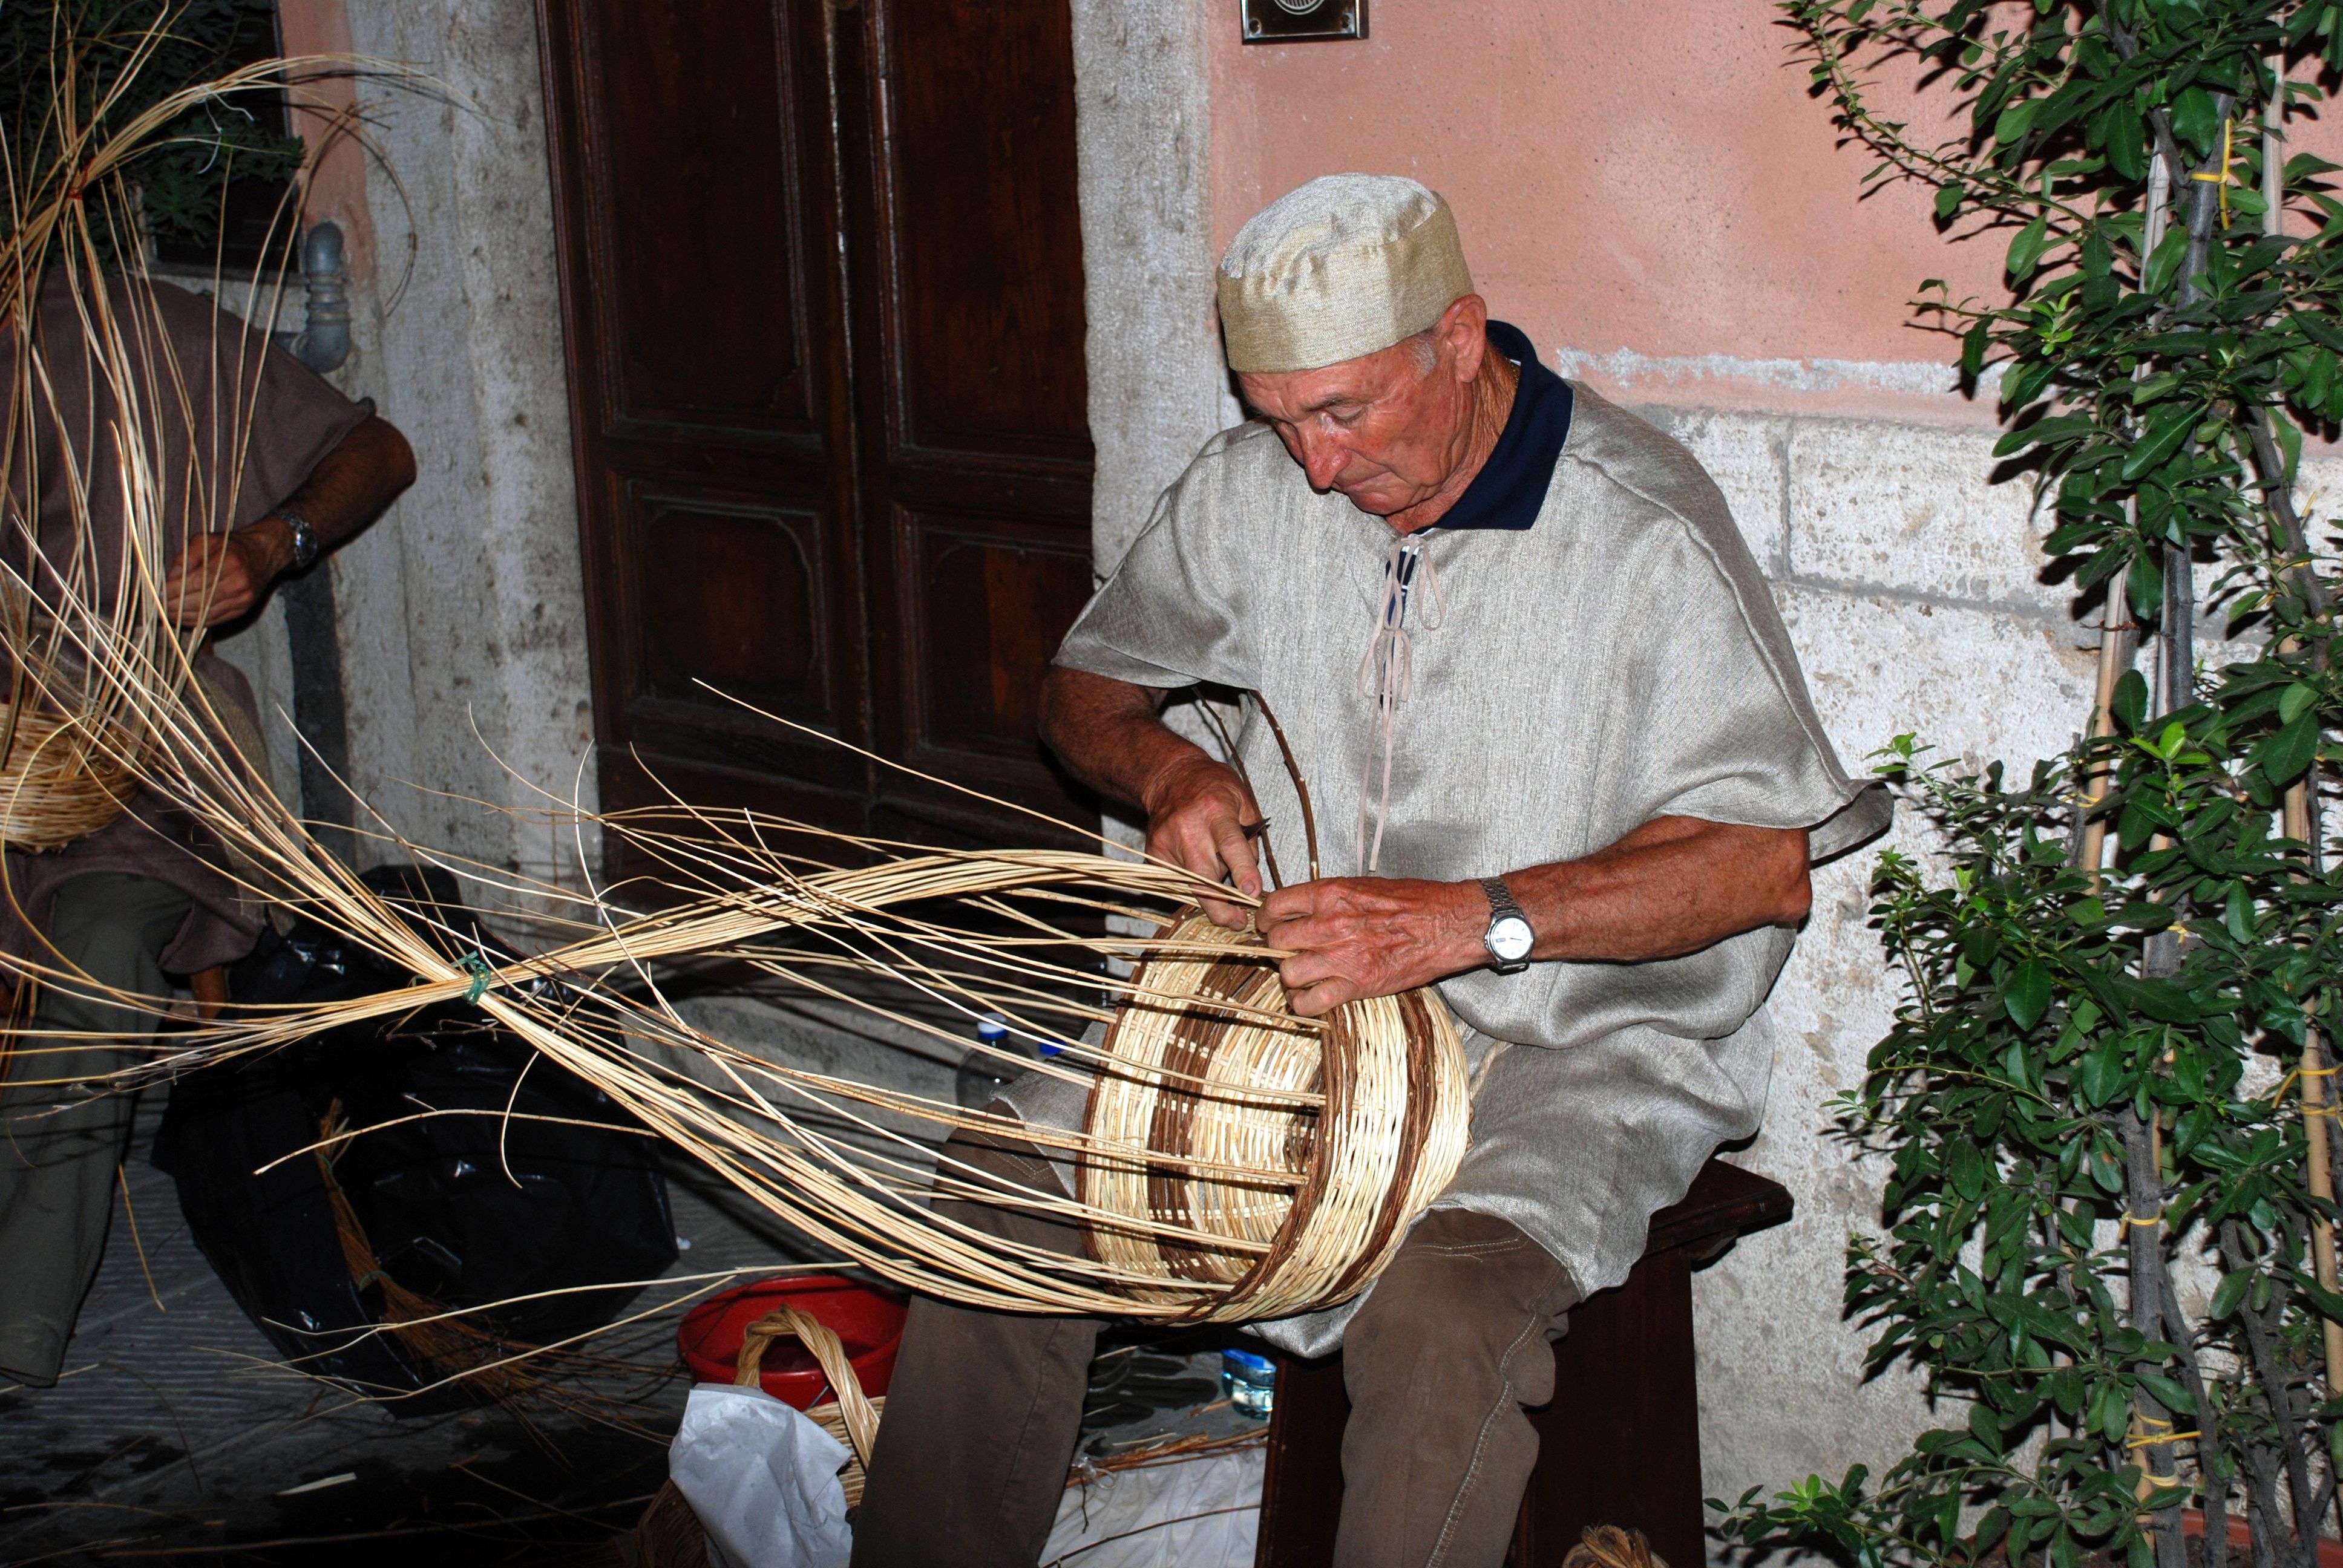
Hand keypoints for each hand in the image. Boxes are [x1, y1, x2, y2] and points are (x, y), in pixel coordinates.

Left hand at [159, 522, 288, 627]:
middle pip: (200, 601)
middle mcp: (239, 583)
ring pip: (207, 614)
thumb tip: (168, 580)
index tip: (157, 594)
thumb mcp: (205, 540)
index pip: (194, 582)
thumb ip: (185, 557)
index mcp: (230, 562)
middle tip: (158, 607)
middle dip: (175, 606)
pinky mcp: (244, 609)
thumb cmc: (230, 544)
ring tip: (167, 615)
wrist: (263, 553)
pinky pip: (217, 620)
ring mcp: (243, 599)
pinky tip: (184, 618)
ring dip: (184, 617)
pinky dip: (198, 621)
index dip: (173, 591)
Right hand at [1141, 753, 1263, 928]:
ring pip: (1190, 885)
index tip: (1252, 894)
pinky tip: (1200, 872)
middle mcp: (1188, 828)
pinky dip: (1193, 884)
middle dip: (1221, 907)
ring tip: (1223, 896)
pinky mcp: (1154, 854)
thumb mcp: (1243, 800)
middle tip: (1238, 921)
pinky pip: (1177, 881)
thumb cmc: (1213, 787)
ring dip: (1209, 896)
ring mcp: (1167, 843)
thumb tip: (1251, 876)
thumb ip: (1251, 837)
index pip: (1230, 846)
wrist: (1170, 777)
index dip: (1243, 872)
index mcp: (1216, 811)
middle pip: (1204, 878)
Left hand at [1255, 877, 1486, 1016]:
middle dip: (1277, 948)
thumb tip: (1302, 906)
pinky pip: (1310, 1003)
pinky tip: (1307, 998)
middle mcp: (1329, 924)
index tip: (1271, 925)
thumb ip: (1330, 897)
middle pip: (1277, 941)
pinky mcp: (1356, 986)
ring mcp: (1341, 957)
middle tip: (1287, 951)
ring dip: (1290, 976)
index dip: (1267, 918)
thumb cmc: (1414, 901)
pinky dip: (1302, 1004)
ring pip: (1287, 973)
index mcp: (1330, 894)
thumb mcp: (1365, 886)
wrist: (1448, 924)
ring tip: (1299, 975)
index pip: (1275, 906)